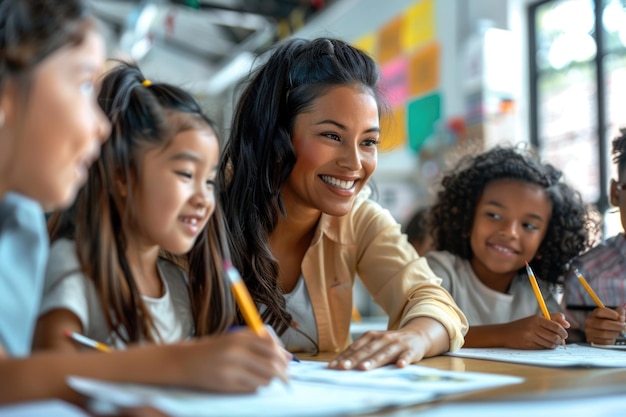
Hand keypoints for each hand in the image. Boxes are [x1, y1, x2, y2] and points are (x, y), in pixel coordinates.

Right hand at [177, 329, 289, 392]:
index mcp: (240, 336)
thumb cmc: (214, 349)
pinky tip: (252, 383)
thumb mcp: (235, 340)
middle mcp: (236, 350)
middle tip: (285, 377)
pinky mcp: (226, 383)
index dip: (282, 356)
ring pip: (264, 378)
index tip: (287, 363)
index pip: (271, 346)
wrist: (184, 361)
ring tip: (266, 380)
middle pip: (271, 363)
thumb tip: (288, 356)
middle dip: (282, 372)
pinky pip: (251, 387)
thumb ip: (260, 344)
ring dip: (270, 381)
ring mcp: (230, 367)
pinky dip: (257, 387)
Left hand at [328, 317, 448, 370]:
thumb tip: (340, 364)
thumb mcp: (375, 344)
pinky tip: (400, 365)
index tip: (333, 366)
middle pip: (367, 350)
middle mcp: (383, 338)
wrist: (417, 335)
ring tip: (364, 368)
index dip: (344, 357)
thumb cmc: (390, 343)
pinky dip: (404, 360)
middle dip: (354, 359)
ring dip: (374, 360)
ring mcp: (397, 344)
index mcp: (372, 337)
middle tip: (343, 368)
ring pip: (384, 353)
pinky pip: (407, 356)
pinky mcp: (411, 350)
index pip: (355, 348)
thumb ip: (361, 352)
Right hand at [500, 313, 568, 348]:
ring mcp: (530, 337)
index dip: (563, 332)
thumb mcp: (536, 319)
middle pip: (555, 337)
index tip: (564, 335)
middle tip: (560, 341)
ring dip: (553, 345)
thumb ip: (553, 318)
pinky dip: (545, 348)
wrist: (504, 333)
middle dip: (560, 341)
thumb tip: (568, 324)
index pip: (556, 326)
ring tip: (551, 343)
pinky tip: (542, 345)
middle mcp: (533, 327)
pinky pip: (543, 348)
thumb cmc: (523, 326)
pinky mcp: (527, 345)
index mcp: (537, 319)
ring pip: (550, 344)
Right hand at [585, 306, 625, 344]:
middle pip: (603, 324)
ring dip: (615, 334)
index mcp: (594, 313)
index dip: (612, 315)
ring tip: (618, 332)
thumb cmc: (610, 322)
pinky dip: (611, 340)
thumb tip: (623, 313)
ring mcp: (589, 331)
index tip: (621, 318)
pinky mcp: (591, 340)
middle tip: (623, 326)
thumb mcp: (615, 315)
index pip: (600, 311)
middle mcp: (589, 321)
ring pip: (604, 334)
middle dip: (616, 326)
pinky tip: (612, 337)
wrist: (603, 331)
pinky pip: (604, 342)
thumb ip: (620, 313)